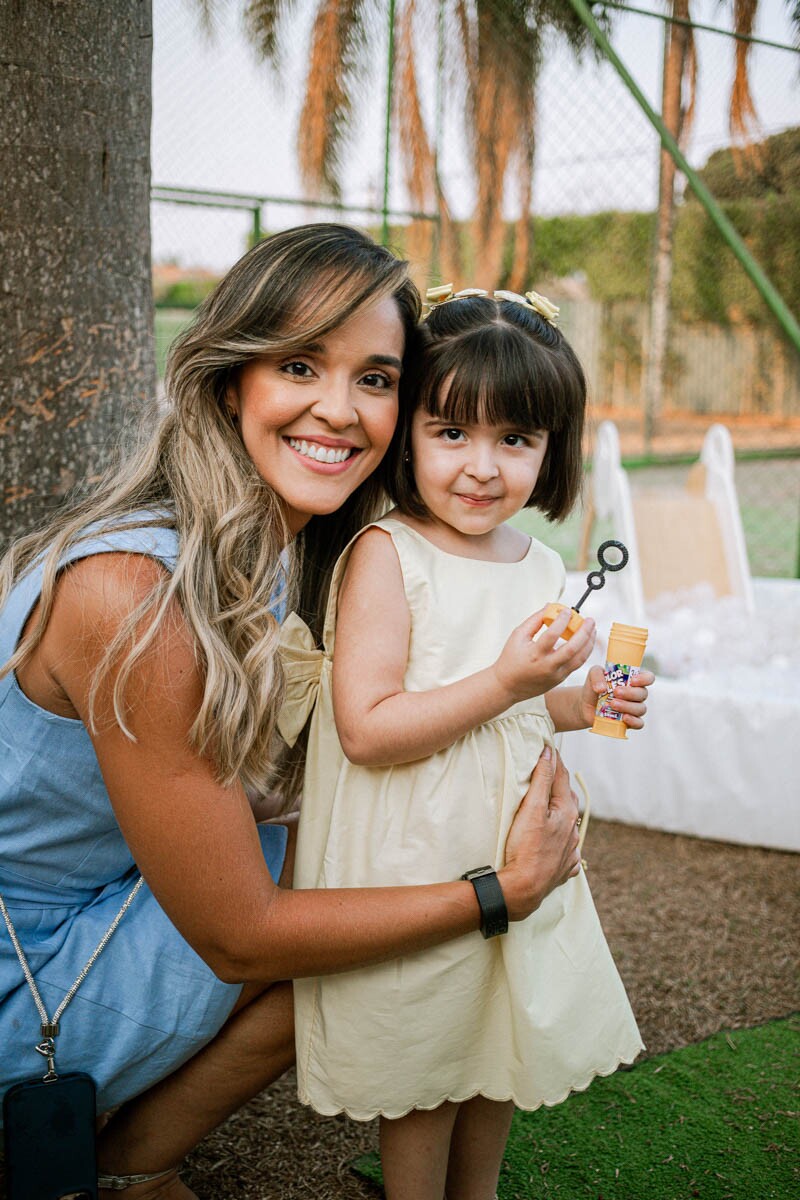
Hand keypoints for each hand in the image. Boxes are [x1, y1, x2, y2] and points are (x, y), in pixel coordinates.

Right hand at [491, 605, 595, 705]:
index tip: (567, 611)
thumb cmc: (511, 659)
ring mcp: (555, 675)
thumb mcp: (518, 636)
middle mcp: (547, 666)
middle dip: (584, 632)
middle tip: (590, 620)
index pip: (552, 634)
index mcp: (534, 654)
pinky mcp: (560, 679)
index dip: (562, 620)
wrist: (508, 686)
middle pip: (572, 648)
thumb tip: (550, 606)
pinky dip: (583, 651)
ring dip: (589, 643)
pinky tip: (586, 641)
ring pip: (579, 658)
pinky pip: (576, 664)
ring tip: (592, 630)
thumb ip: (534, 620)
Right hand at [498, 747, 580, 921]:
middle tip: (549, 773)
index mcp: (567, 812)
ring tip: (551, 807)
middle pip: (568, 800)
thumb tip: (549, 754)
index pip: (562, 778)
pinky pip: (567, 851)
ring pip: (569, 825)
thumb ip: (542, 780)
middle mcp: (573, 830)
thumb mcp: (532, 808)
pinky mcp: (563, 868)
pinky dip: (563, 842)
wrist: (524, 888)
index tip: (548, 747)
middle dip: (559, 785)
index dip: (554, 761)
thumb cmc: (525, 847)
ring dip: (561, 813)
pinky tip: (557, 843)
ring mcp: (570, 851)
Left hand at [579, 665, 655, 729]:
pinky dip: (633, 721)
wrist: (584, 705)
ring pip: (641, 708)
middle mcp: (636, 694)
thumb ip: (597, 675)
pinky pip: (639, 723)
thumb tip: (602, 688)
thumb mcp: (593, 674)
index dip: (645, 679)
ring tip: (612, 704)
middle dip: (630, 693)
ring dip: (628, 706)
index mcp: (632, 680)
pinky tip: (624, 718)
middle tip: (616, 692)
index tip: (632, 681)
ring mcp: (633, 708)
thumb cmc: (594, 686)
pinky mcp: (628, 722)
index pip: (648, 678)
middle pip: (643, 693)